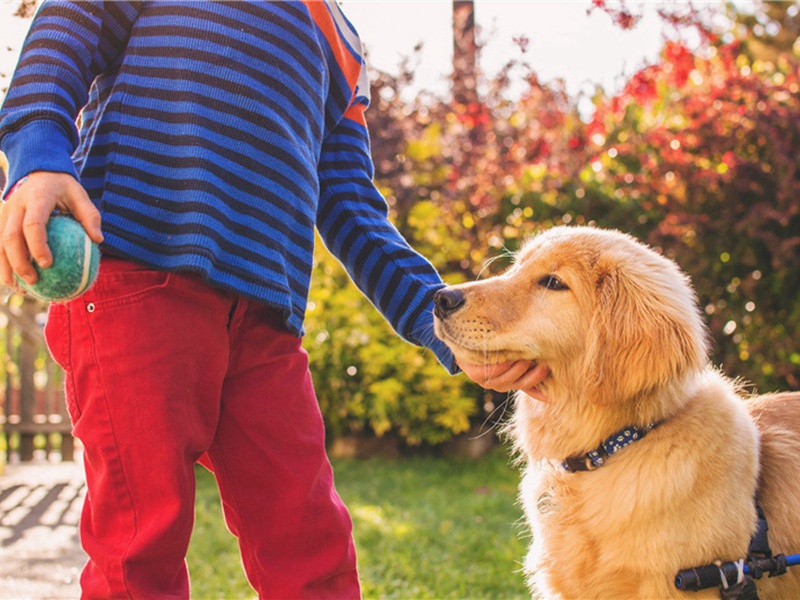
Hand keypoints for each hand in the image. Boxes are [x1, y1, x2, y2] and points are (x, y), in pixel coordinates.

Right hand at [0, 171, 102, 286]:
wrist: (36, 169)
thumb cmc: (62, 187)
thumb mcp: (80, 194)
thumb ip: (89, 216)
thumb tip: (98, 240)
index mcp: (36, 198)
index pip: (33, 224)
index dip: (37, 245)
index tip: (48, 264)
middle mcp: (15, 206)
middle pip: (10, 238)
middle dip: (19, 262)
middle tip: (34, 281)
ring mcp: (3, 213)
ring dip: (6, 268)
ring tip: (21, 288)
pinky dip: (4, 264)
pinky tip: (15, 281)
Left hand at [458, 360, 550, 402]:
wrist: (465, 344)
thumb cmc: (492, 351)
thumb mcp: (512, 359)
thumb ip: (528, 370)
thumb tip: (550, 389)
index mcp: (510, 382)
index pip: (528, 386)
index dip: (539, 382)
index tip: (549, 376)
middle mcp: (499, 384)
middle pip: (519, 383)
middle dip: (532, 375)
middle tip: (543, 366)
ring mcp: (487, 381)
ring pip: (506, 379)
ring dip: (517, 370)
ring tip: (526, 360)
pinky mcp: (475, 375)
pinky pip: (491, 372)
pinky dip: (500, 366)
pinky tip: (507, 358)